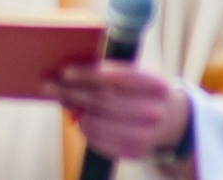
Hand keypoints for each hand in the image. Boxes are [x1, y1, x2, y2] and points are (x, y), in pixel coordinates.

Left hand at [46, 62, 190, 161]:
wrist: (174, 120)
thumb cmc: (145, 88)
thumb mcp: (138, 71)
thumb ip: (109, 70)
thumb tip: (69, 75)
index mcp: (155, 84)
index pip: (116, 77)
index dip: (88, 74)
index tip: (64, 71)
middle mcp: (153, 110)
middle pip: (103, 101)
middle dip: (71, 92)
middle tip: (48, 86)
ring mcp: (147, 134)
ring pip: (98, 124)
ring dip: (75, 113)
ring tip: (62, 102)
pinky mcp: (137, 152)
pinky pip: (101, 142)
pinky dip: (85, 130)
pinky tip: (79, 120)